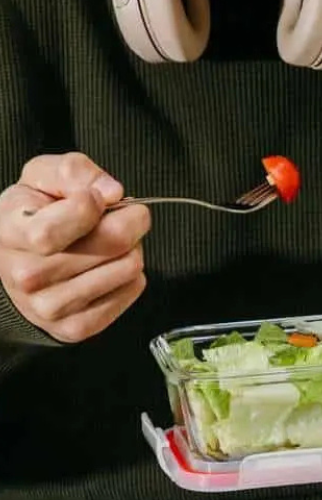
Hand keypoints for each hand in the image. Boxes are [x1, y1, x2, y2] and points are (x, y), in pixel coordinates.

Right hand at [0, 152, 150, 341]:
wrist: (15, 269)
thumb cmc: (32, 217)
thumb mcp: (40, 179)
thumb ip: (73, 172)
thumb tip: (113, 191)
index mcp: (12, 233)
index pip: (69, 221)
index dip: (94, 204)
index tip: (99, 198)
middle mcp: (28, 275)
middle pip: (111, 245)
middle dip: (129, 223)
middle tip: (123, 218)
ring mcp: (51, 307)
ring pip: (127, 269)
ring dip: (131, 250)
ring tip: (112, 245)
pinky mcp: (75, 327)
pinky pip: (131, 293)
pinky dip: (131, 277)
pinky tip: (111, 268)